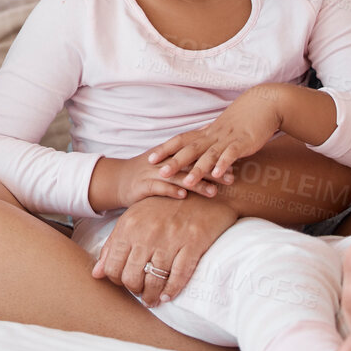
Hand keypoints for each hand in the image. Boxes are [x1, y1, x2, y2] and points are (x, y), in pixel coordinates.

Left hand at [91, 192, 237, 303]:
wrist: (200, 193)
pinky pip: (179, 276)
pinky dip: (171, 291)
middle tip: (140, 292)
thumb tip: (96, 274)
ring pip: (154, 280)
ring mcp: (171, 239)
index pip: (112, 266)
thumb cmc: (163, 207)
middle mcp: (148, 233)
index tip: (125, 282)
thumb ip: (113, 245)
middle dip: (134, 290)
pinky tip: (166, 296)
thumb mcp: (134, 218)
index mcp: (129, 226)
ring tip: (152, 299)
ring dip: (152, 295)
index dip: (116, 280)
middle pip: (132, 277)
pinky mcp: (193, 244)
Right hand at [105, 150, 222, 208]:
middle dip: (211, 171)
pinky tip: (182, 195)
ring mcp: (151, 173)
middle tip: (230, 178)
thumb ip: (185, 159)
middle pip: (190, 164)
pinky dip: (170, 190)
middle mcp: (163, 161)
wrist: (116, 179)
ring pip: (177, 176)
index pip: (196, 154)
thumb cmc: (144, 172)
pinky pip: (158, 187)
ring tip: (213, 191)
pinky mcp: (142, 185)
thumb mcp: (164, 161)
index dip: (214, 159)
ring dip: (195, 184)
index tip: (234, 166)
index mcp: (170, 154)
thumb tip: (210, 156)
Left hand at [148, 85, 283, 187]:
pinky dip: (224, 164)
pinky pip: (232, 154)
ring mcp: (228, 138)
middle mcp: (214, 135)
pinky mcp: (244, 142)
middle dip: (175, 161)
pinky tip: (217, 175)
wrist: (264, 104)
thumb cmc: (243, 118)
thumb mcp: (223, 130)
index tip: (149, 158)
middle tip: (159, 172)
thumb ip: (210, 140)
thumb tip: (198, 150)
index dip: (165, 148)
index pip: (181, 139)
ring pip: (209, 154)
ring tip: (187, 182)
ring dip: (198, 168)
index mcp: (207, 132)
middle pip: (190, 148)